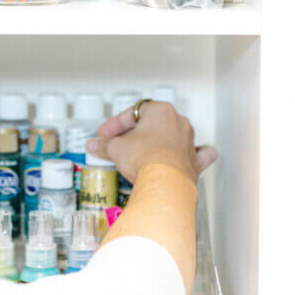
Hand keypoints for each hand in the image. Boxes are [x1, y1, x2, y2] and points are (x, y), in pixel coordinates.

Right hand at [86, 102, 217, 184]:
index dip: (115, 125)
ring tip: (145, 152)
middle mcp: (178, 122)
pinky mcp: (195, 161)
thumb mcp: (117, 148)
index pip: (132, 113)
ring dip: (159, 142)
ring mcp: (189, 141)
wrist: (164, 184)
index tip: (105, 135)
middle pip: (152, 124)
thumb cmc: (146, 159)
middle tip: (120, 144)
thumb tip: (95, 145)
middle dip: (134, 134)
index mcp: (160, 111)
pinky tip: (193, 155)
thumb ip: (105, 145)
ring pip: (174, 136)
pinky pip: (199, 154)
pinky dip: (195, 155)